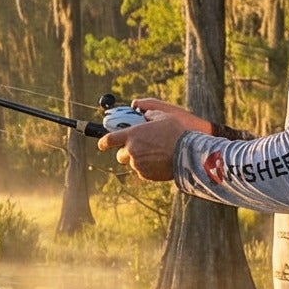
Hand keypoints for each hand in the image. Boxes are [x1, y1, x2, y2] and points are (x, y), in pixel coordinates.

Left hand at [99, 98, 215, 181]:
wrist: (187, 154)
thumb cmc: (177, 133)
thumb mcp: (164, 116)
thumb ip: (150, 114)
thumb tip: (145, 114)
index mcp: (132, 135)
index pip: (109, 140)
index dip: (103, 142)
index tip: (101, 144)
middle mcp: (132, 151)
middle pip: (120, 155)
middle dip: (127, 152)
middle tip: (139, 148)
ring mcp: (138, 164)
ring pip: (133, 163)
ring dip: (140, 159)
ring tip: (156, 154)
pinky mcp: (145, 175)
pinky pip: (143, 171)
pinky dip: (148, 167)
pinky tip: (160, 162)